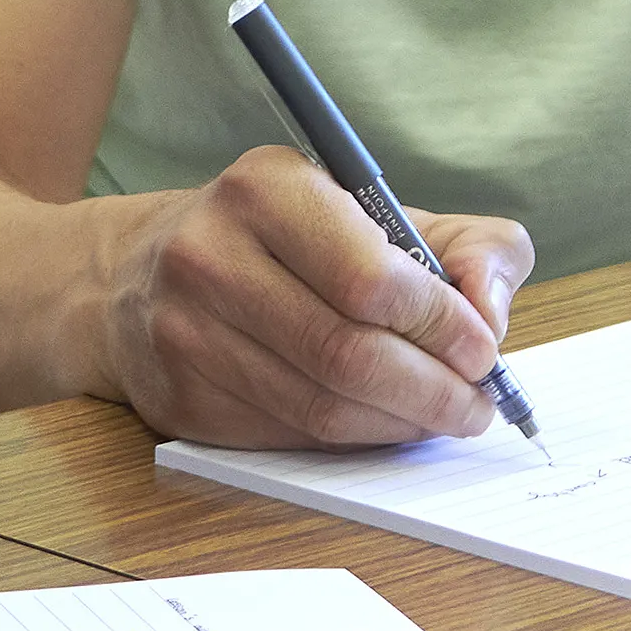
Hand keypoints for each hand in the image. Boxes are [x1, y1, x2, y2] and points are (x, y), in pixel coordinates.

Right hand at [94, 148, 533, 446]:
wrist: (140, 273)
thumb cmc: (286, 239)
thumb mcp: (377, 209)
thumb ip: (467, 244)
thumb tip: (490, 311)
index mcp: (266, 190)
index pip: (370, 278)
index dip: (441, 326)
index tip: (482, 351)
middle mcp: (211, 255)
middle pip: (348, 353)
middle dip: (432, 390)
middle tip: (474, 406)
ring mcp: (186, 332)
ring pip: (321, 407)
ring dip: (399, 424)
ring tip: (440, 417)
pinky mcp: (181, 398)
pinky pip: (288, 436)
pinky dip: (351, 440)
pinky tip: (379, 423)